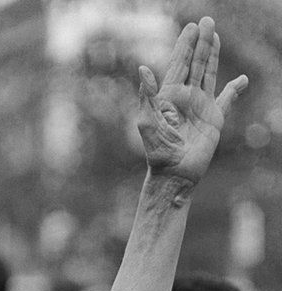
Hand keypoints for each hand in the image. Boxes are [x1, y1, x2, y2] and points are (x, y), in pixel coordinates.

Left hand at [138, 17, 247, 185]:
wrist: (173, 173)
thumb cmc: (157, 150)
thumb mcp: (147, 122)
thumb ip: (147, 95)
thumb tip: (143, 69)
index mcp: (169, 96)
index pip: (178, 65)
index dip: (184, 46)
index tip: (190, 28)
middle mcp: (186, 98)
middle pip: (195, 64)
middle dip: (200, 43)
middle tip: (206, 21)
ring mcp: (201, 106)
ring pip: (209, 74)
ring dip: (213, 55)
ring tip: (216, 36)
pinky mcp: (214, 119)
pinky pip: (227, 100)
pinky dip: (235, 90)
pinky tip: (241, 80)